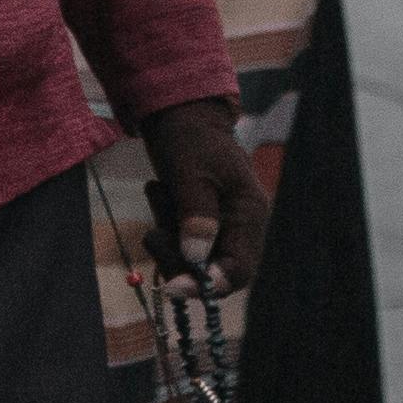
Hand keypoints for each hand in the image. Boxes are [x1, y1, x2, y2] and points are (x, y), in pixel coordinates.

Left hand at [140, 95, 271, 312]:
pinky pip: (180, 243)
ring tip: (158, 193)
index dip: (207, 285)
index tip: (172, 287)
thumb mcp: (190, 173)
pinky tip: (159, 192)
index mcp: (249, 214)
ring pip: (191, 259)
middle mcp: (240, 227)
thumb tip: (196, 258)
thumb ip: (196, 215)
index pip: (238, 270)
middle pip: (211, 271)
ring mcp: (221, 226)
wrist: (181, 115)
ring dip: (167, 236)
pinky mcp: (201, 223)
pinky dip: (165, 226)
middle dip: (178, 258)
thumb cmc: (191, 139)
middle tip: (152, 233)